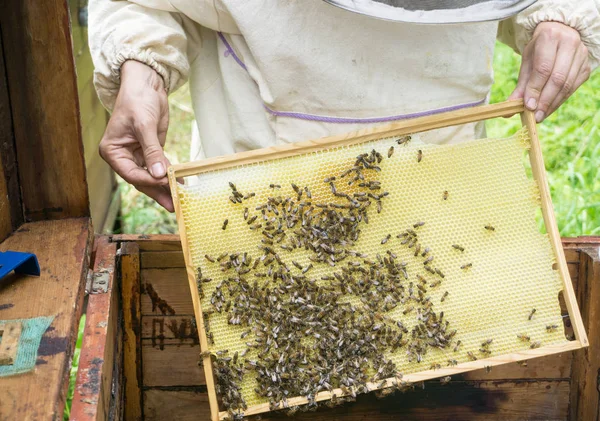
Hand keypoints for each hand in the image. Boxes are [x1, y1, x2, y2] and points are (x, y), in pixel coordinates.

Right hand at [99, 60, 173, 210]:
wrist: (146, 84)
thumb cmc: (138, 100)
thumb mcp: (145, 125)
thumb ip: (152, 151)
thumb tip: (159, 174)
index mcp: (112, 151)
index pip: (131, 173)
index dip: (149, 181)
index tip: (166, 183)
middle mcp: (122, 157)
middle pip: (141, 180)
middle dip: (158, 192)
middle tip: (173, 206)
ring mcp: (137, 156)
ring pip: (151, 177)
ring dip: (165, 188)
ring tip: (179, 201)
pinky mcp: (150, 152)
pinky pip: (160, 168)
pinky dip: (170, 176)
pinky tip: (181, 184)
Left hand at [509, 22, 590, 121]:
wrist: (559, 34)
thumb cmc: (539, 49)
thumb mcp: (527, 62)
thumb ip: (520, 85)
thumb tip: (509, 109)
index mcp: (550, 37)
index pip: (543, 68)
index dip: (535, 89)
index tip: (528, 106)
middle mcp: (569, 43)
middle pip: (558, 78)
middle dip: (545, 100)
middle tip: (535, 116)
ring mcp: (581, 55)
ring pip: (567, 85)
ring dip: (553, 104)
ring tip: (540, 116)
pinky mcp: (586, 66)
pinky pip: (574, 88)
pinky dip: (560, 100)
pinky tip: (549, 109)